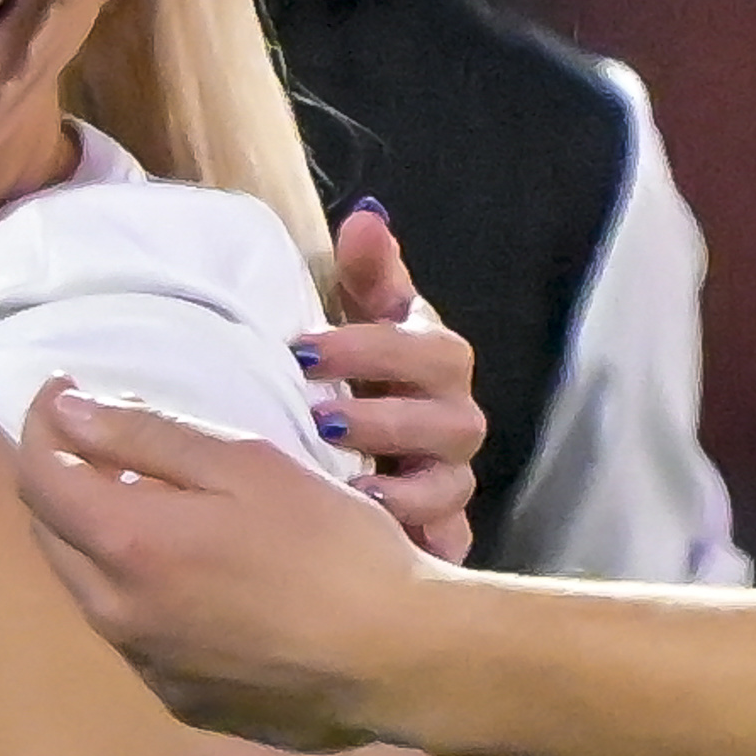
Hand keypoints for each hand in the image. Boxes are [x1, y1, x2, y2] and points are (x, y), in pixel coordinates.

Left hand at [18, 380, 432, 750]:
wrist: (397, 661)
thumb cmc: (331, 547)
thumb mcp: (246, 465)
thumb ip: (146, 436)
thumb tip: (66, 413)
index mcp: (126, 546)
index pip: (39, 475)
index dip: (44, 423)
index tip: (64, 388)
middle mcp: (116, 615)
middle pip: (50, 534)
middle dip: (58, 477)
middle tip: (98, 438)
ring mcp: (147, 668)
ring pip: (88, 588)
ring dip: (94, 538)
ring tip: (143, 501)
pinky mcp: (182, 703)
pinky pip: (134, 636)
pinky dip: (137, 593)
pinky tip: (189, 578)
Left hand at [300, 205, 481, 563]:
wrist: (360, 458)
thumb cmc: (355, 374)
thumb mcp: (355, 321)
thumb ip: (366, 273)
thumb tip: (366, 216)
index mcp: (433, 363)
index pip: (429, 347)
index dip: (372, 347)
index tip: (303, 352)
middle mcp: (452, 420)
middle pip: (452, 418)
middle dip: (386, 418)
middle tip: (320, 419)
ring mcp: (451, 479)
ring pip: (451, 483)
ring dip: (402, 482)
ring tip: (349, 484)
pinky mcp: (441, 531)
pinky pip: (445, 539)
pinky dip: (415, 535)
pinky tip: (372, 531)